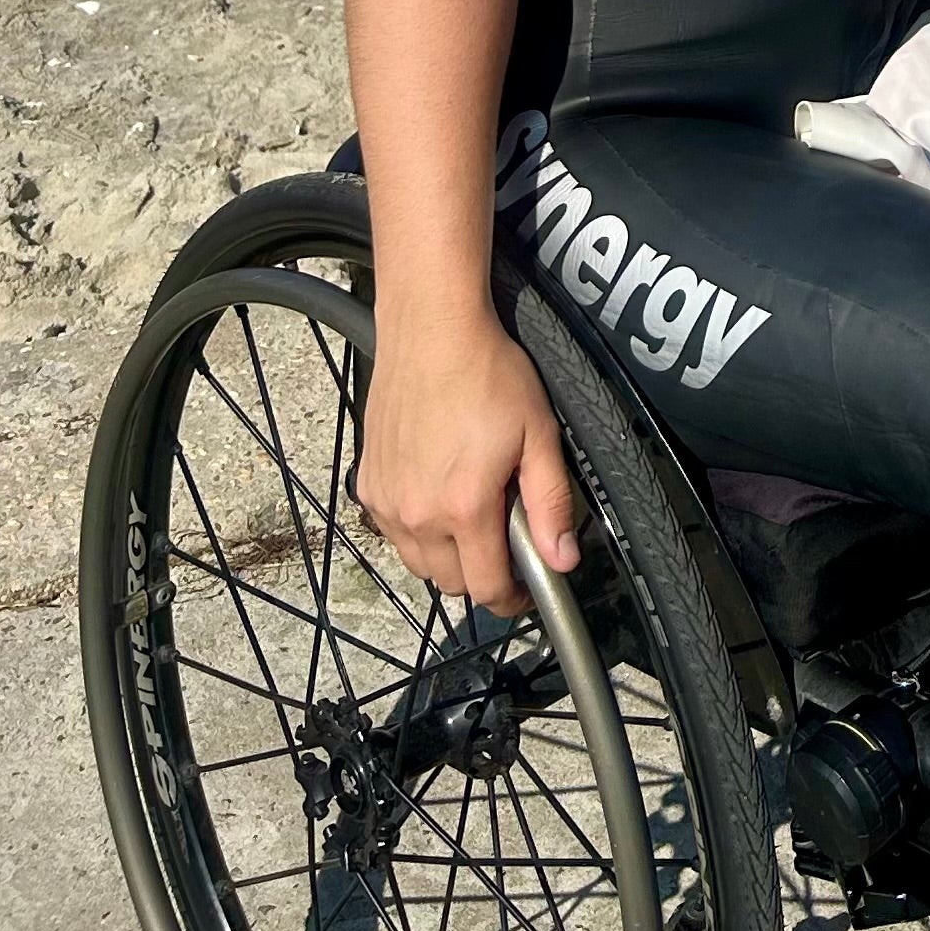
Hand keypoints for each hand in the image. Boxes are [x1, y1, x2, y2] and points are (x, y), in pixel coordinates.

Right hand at [358, 317, 579, 618]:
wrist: (432, 332)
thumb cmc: (488, 374)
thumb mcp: (538, 434)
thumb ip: (550, 503)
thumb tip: (561, 561)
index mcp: (464, 508)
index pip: (485, 588)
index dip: (511, 599)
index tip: (525, 589)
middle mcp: (418, 514)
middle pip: (451, 582)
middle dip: (481, 573)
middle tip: (504, 536)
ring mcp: (386, 502)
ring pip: (419, 562)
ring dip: (447, 555)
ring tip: (472, 512)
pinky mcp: (368, 484)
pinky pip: (393, 531)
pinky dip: (416, 529)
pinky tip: (437, 492)